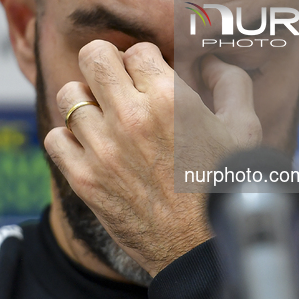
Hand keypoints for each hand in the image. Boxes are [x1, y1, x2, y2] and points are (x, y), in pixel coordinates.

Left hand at [44, 40, 261, 275]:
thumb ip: (232, 83)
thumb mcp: (244, 129)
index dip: (145, 61)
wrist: (201, 247)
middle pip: (93, 57)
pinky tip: (91, 145)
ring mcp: (102, 149)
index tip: (149, 76)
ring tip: (105, 116)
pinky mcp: (84, 179)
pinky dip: (69, 137)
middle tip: (117, 79)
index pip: (137, 51)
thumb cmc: (223, 186)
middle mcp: (131, 118)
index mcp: (170, 100)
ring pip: (70, 94)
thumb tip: (211, 61)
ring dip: (88, 100)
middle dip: (106, 62)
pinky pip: (54, 138)